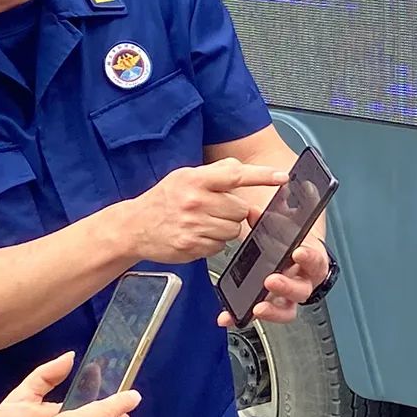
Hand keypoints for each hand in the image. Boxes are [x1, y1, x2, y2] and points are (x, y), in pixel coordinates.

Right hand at [123, 159, 287, 264]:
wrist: (133, 227)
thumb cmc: (162, 200)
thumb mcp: (184, 176)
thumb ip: (215, 172)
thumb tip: (242, 170)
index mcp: (195, 180)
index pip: (235, 175)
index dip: (262, 177)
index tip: (282, 177)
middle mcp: (195, 202)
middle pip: (240, 209)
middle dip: (233, 211)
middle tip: (214, 209)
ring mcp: (194, 226)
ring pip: (233, 230)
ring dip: (225, 228)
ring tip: (204, 223)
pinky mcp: (192, 247)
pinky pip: (220, 246)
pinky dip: (214, 242)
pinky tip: (197, 235)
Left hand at [216, 228, 328, 327]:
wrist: (288, 250)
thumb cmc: (290, 240)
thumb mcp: (281, 226)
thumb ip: (265, 220)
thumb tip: (252, 212)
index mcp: (310, 260)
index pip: (316, 260)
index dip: (308, 258)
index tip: (298, 252)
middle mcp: (302, 282)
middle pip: (301, 290)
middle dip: (286, 287)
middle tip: (271, 280)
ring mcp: (286, 297)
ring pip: (285, 310)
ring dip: (272, 310)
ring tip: (257, 307)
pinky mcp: (268, 306)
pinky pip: (257, 316)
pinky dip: (240, 318)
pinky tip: (227, 317)